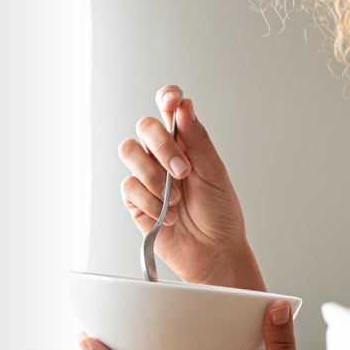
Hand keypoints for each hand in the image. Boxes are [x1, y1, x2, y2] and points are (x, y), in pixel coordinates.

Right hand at [119, 85, 263, 288]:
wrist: (214, 251)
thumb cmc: (220, 213)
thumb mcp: (215, 172)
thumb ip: (197, 139)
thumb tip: (184, 106)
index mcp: (187, 143)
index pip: (170, 110)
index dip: (167, 98)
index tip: (172, 100)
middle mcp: (163, 155)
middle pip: (145, 126)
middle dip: (163, 147)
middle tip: (183, 171)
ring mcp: (148, 176)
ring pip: (129, 152)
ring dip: (154, 176)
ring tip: (177, 198)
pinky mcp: (135, 199)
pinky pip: (129, 186)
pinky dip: (151, 202)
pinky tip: (168, 215)